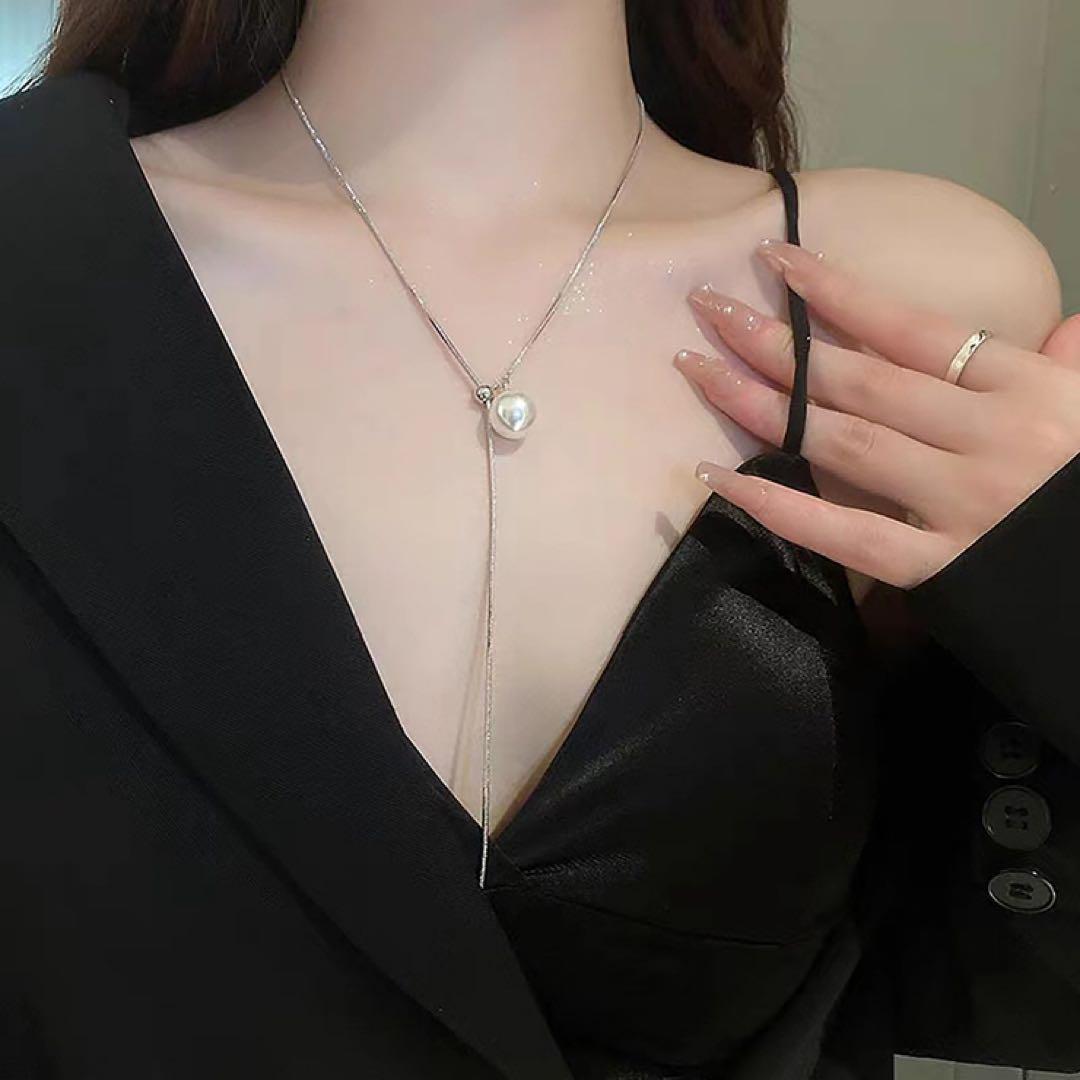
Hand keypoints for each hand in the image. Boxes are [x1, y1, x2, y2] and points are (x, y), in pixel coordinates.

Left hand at [674, 240, 1079, 589]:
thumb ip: (1074, 369)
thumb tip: (1066, 327)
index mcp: (1026, 390)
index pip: (913, 329)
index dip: (839, 292)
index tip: (776, 260)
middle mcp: (990, 437)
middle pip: (862, 380)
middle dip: (778, 341)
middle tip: (709, 309)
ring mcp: (962, 503)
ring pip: (843, 442)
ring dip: (762, 404)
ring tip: (699, 371)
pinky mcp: (942, 570)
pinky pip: (847, 537)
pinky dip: (779, 507)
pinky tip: (720, 478)